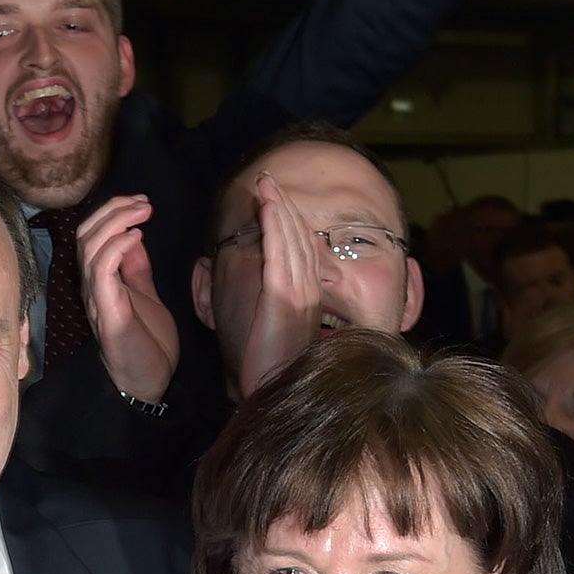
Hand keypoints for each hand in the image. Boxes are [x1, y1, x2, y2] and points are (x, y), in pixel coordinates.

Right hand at [76, 195, 178, 403]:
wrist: (149, 383)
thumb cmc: (146, 344)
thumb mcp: (145, 296)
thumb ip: (136, 269)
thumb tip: (133, 236)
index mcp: (99, 282)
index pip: (91, 235)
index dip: (112, 212)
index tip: (142, 204)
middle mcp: (91, 288)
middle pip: (85, 235)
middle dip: (113, 210)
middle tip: (144, 203)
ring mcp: (96, 300)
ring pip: (90, 248)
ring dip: (117, 222)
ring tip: (143, 214)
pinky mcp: (108, 314)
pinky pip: (101, 272)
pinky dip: (116, 248)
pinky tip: (137, 238)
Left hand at [237, 174, 323, 396]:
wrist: (273, 396)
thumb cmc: (270, 373)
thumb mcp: (274, 335)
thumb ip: (275, 312)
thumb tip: (267, 298)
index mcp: (305, 298)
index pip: (296, 250)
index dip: (285, 221)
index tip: (272, 197)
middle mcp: (307, 291)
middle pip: (296, 237)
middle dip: (282, 204)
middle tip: (268, 176)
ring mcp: (298, 294)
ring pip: (290, 240)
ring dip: (278, 206)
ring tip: (266, 181)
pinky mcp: (283, 300)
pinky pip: (280, 256)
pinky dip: (276, 227)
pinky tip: (269, 206)